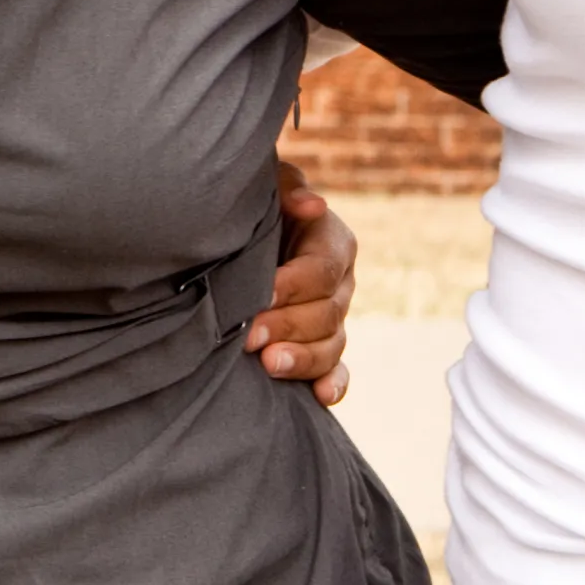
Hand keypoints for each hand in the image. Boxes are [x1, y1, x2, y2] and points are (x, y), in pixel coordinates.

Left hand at [246, 160, 354, 405]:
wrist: (245, 237)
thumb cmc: (258, 208)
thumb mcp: (269, 187)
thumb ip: (288, 187)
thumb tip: (312, 204)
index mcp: (333, 243)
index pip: (321, 269)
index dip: (293, 285)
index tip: (261, 293)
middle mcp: (340, 284)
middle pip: (326, 313)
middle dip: (287, 326)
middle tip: (250, 336)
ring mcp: (334, 318)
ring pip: (332, 345)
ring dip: (304, 359)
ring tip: (270, 365)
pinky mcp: (324, 346)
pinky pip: (338, 370)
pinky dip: (333, 385)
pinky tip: (319, 397)